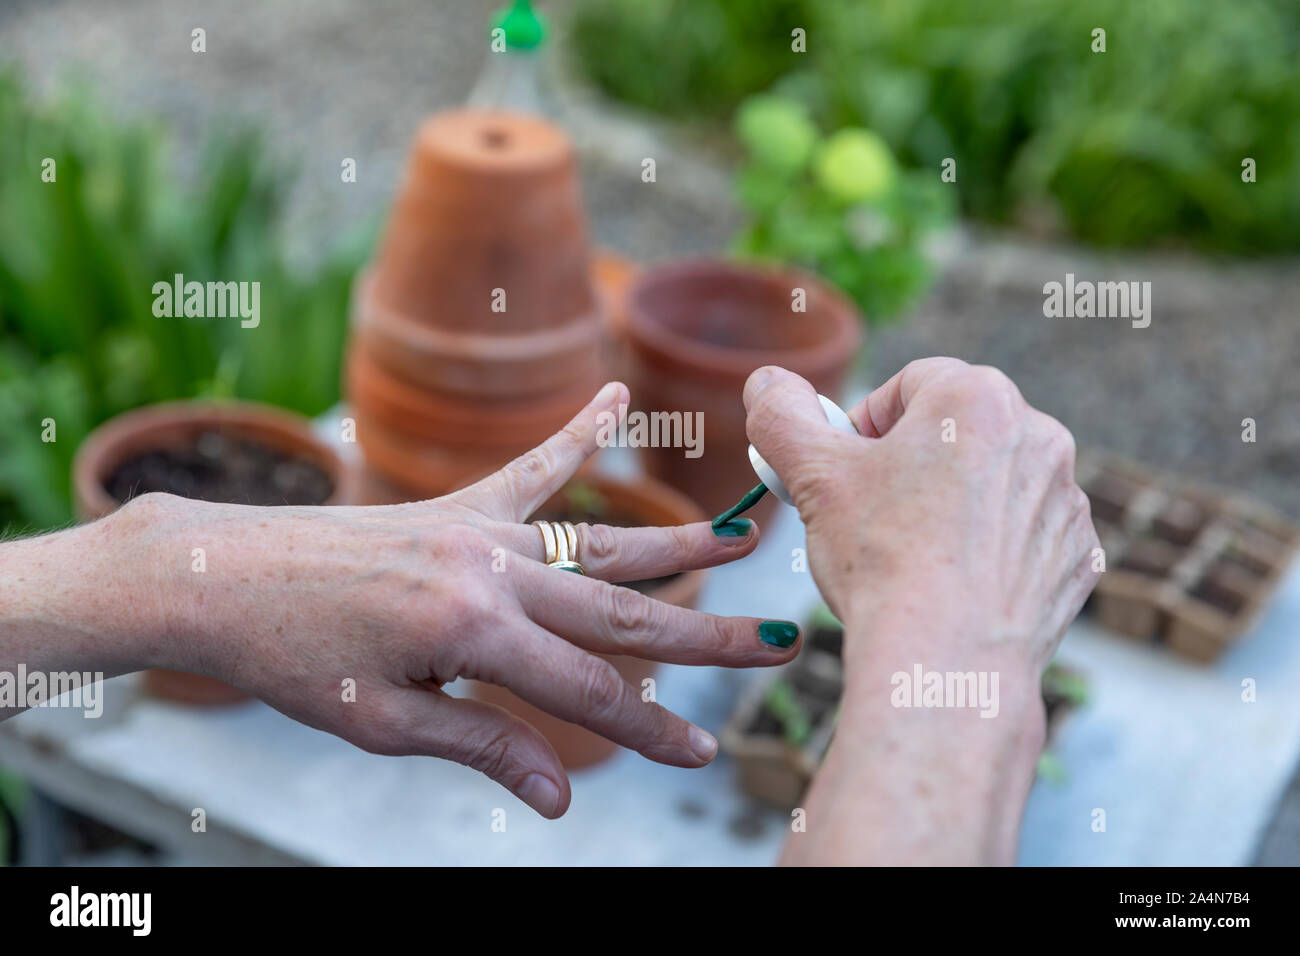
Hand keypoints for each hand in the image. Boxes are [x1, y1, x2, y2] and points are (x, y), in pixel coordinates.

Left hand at [5, 383, 798, 818]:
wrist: (219, 574)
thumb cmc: (292, 660)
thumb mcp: (383, 721)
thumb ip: (481, 745)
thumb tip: (559, 798)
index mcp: (472, 633)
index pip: (585, 689)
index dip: (647, 727)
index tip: (704, 751)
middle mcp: (491, 571)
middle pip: (621, 612)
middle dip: (705, 636)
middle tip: (780, 643)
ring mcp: (480, 530)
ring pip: (600, 543)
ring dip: (679, 546)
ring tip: (748, 533)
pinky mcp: (459, 507)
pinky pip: (532, 469)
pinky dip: (579, 435)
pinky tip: (621, 399)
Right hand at [744, 358, 1096, 679]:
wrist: (947, 662)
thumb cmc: (881, 559)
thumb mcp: (812, 474)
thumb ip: (781, 414)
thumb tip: (767, 382)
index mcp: (977, 396)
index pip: (909, 385)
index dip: (867, 425)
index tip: (846, 471)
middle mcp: (1038, 434)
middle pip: (956, 431)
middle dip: (913, 462)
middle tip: (872, 514)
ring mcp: (1066, 498)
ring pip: (993, 482)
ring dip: (956, 503)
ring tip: (914, 555)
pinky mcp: (1078, 555)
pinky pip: (1026, 535)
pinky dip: (993, 550)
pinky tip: (956, 583)